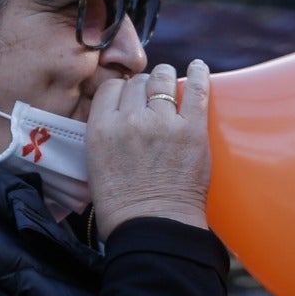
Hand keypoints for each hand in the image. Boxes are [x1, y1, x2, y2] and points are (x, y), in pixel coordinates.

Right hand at [87, 60, 211, 237]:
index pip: (111, 88)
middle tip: (151, 98)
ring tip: (171, 83)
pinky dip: (199, 74)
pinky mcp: (192, 131)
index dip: (122, 91)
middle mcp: (129, 120)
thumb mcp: (95, 164)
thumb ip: (105, 135)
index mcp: (100, 129)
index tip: (129, 98)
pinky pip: (196, 90)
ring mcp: (162, 123)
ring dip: (167, 79)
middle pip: (137, 83)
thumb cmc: (121, 206)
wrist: (152, 228)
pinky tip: (198, 67)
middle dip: (144, 88)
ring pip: (163, 80)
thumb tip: (118, 117)